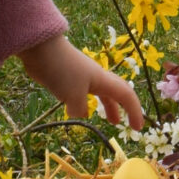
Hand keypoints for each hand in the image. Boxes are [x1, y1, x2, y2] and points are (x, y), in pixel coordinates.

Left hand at [19, 35, 143, 131]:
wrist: (41, 49)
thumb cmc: (62, 71)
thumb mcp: (73, 96)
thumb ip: (80, 108)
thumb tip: (81, 113)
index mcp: (102, 80)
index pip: (126, 95)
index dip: (134, 111)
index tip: (137, 128)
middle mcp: (95, 77)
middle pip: (115, 92)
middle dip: (123, 107)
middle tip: (126, 124)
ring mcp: (81, 76)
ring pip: (100, 93)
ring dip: (108, 106)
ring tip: (109, 120)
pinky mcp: (68, 77)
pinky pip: (84, 93)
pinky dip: (87, 104)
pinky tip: (79, 112)